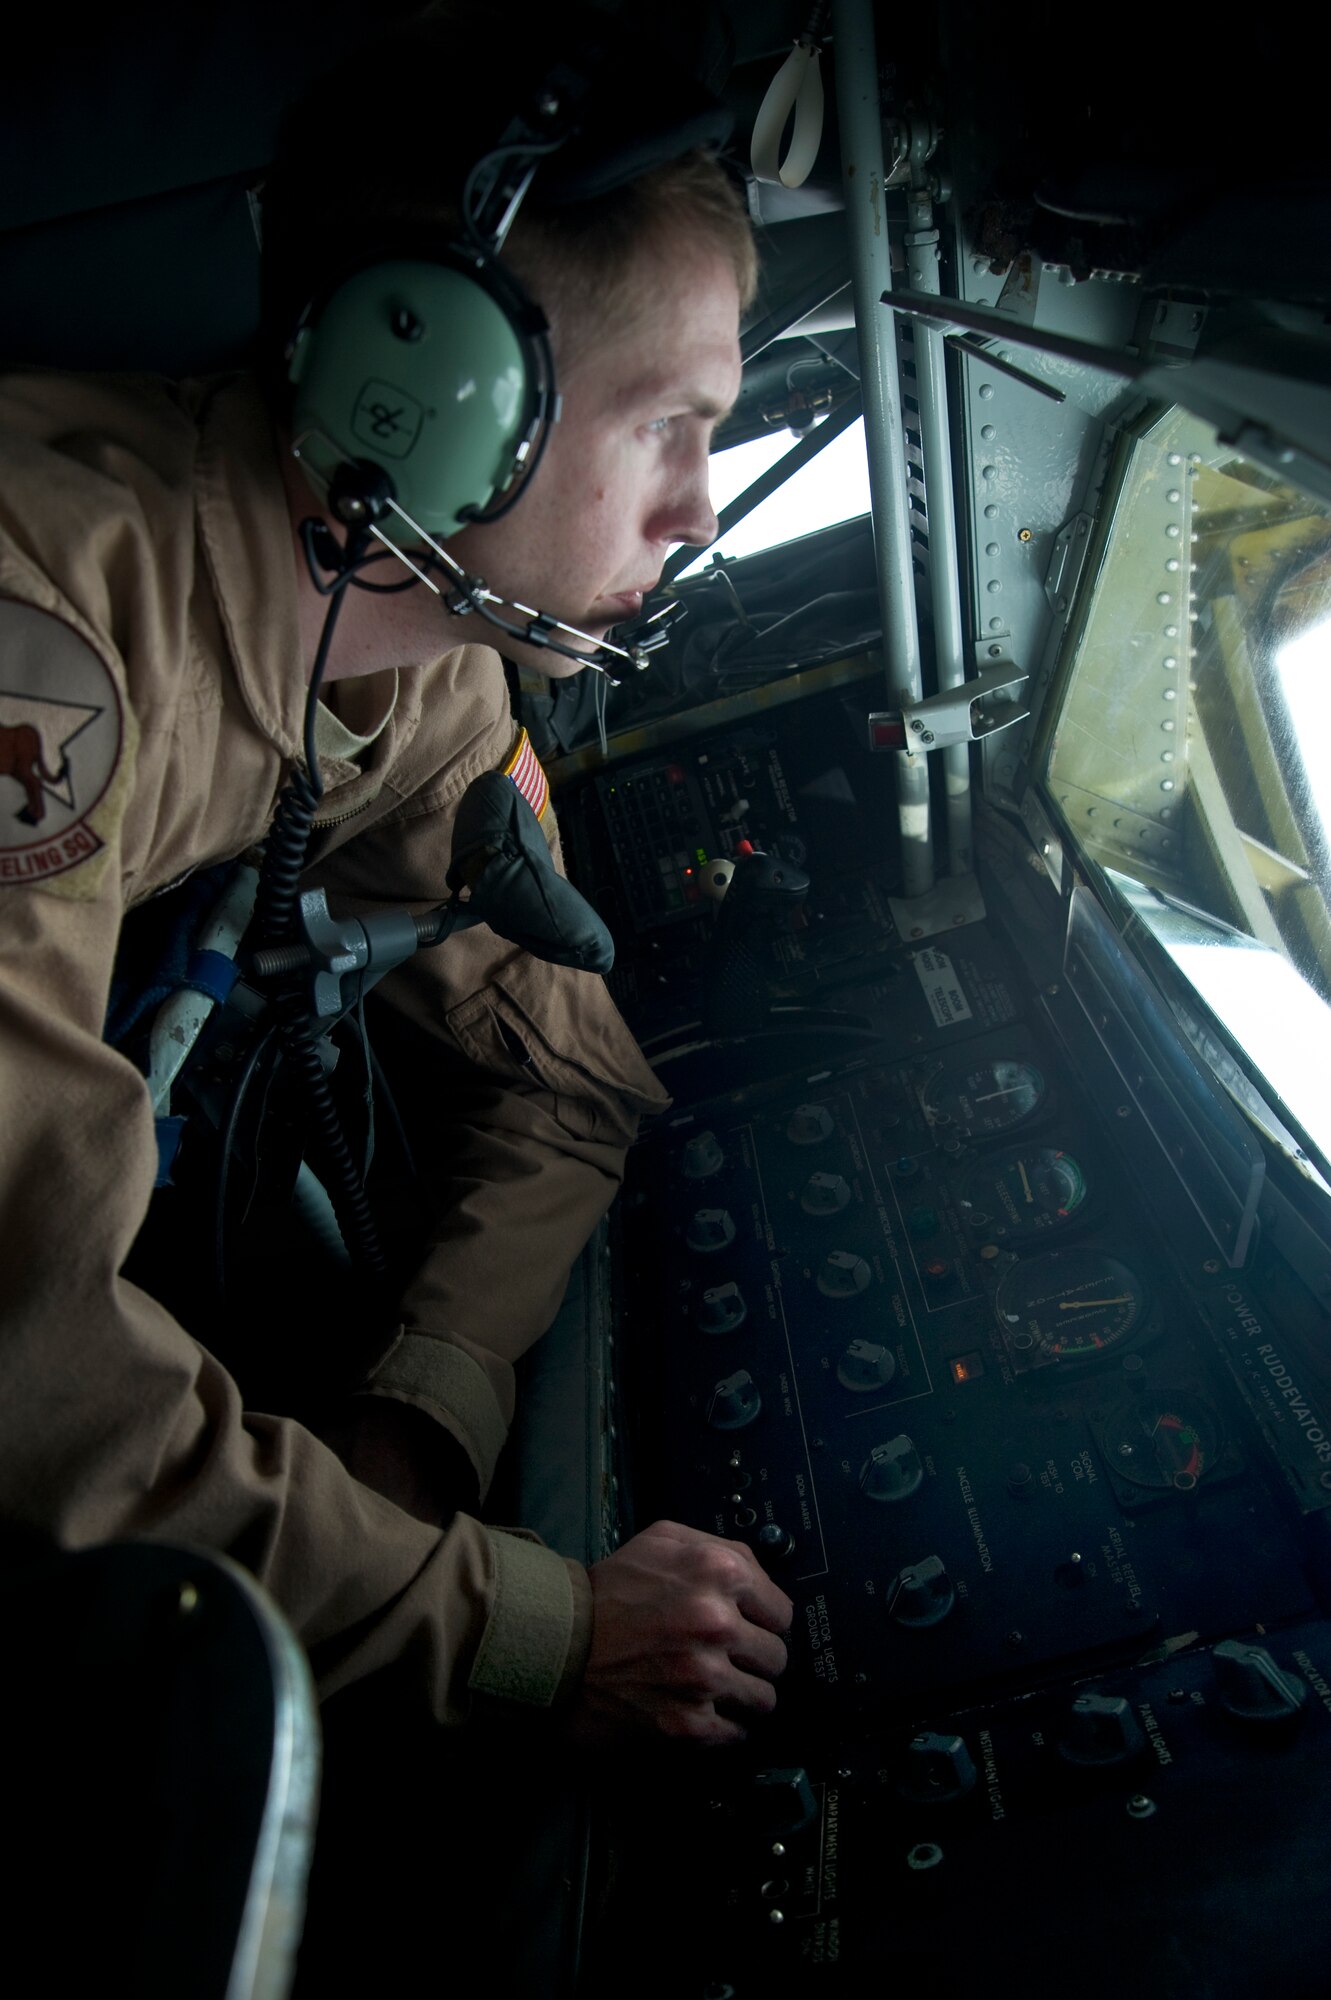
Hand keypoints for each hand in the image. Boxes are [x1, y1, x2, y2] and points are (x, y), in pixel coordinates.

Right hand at [568, 1519, 793, 1745]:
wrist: (559, 1643)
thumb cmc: (609, 1592)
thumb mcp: (664, 1539)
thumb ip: (720, 1548)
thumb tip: (761, 1577)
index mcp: (718, 1573)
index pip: (782, 1612)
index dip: (762, 1620)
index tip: (747, 1627)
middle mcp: (716, 1622)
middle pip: (776, 1657)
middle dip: (753, 1658)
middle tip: (726, 1656)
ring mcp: (704, 1676)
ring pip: (764, 1699)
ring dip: (742, 1694)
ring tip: (715, 1685)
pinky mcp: (689, 1722)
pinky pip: (737, 1733)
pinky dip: (724, 1726)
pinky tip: (702, 1709)